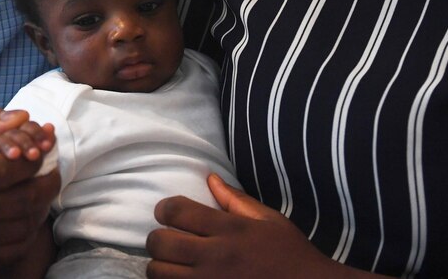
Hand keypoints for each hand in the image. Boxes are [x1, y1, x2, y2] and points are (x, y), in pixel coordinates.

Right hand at [0, 106, 60, 269]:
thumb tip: (22, 117)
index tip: (40, 152)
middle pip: (19, 200)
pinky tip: (28, 213)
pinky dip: (30, 230)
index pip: (2, 171)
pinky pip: (13, 249)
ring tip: (42, 190)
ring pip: (21, 226)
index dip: (30, 161)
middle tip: (52, 171)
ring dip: (42, 206)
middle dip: (46, 183)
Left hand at [147, 174, 363, 277]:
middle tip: (166, 239)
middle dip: (158, 239)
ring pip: (160, 273)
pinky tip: (181, 278)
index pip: (177, 211)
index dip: (164, 208)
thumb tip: (210, 179)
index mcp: (230, 230)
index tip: (167, 212)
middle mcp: (216, 257)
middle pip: (161, 243)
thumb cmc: (290, 254)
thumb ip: (235, 200)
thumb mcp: (268, 220)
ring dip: (160, 266)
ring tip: (171, 263)